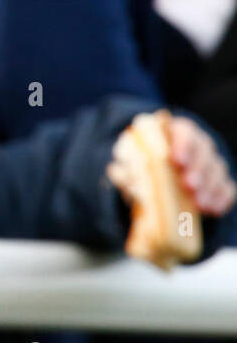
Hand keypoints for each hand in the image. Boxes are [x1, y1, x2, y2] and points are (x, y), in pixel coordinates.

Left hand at [107, 111, 236, 269]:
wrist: (153, 179)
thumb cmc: (140, 164)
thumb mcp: (129, 162)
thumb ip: (125, 164)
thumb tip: (117, 171)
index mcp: (175, 132)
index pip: (185, 132)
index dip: (182, 144)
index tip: (176, 160)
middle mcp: (198, 145)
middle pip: (205, 152)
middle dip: (197, 169)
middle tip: (188, 185)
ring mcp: (211, 164)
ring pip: (217, 170)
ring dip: (209, 187)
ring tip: (198, 203)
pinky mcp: (219, 184)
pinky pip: (227, 189)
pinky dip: (220, 199)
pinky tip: (211, 210)